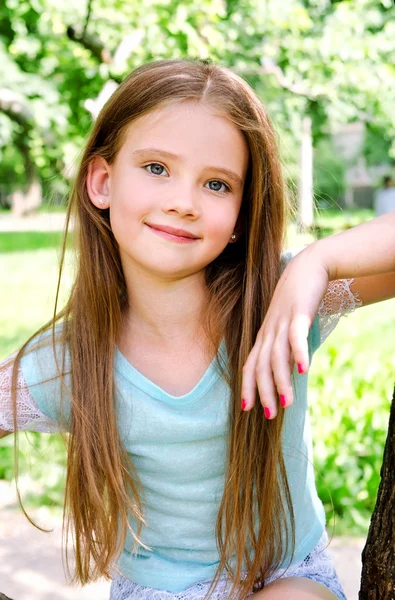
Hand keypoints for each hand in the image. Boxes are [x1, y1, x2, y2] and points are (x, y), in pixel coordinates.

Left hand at [241, 247, 328, 418]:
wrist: (308, 266)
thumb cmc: (298, 299)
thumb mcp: (288, 324)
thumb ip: (286, 345)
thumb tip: (290, 369)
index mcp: (265, 335)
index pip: (251, 365)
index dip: (247, 387)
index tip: (247, 409)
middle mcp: (269, 331)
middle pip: (260, 365)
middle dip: (263, 391)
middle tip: (269, 415)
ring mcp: (282, 321)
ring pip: (276, 356)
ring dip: (281, 381)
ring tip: (287, 403)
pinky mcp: (299, 312)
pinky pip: (296, 335)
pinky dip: (298, 353)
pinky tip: (304, 370)